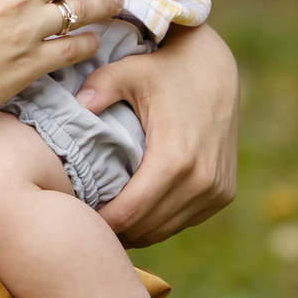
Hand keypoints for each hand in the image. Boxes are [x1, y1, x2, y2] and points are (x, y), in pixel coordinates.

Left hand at [76, 22, 240, 245]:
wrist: (215, 68)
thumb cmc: (165, 69)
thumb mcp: (129, 72)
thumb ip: (99, 88)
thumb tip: (75, 107)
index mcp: (175, 160)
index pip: (129, 214)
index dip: (98, 222)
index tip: (73, 216)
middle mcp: (201, 182)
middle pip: (145, 228)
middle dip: (113, 229)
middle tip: (82, 220)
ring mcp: (216, 190)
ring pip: (165, 229)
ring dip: (135, 229)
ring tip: (104, 218)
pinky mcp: (223, 193)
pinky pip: (184, 221)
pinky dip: (158, 221)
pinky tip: (134, 210)